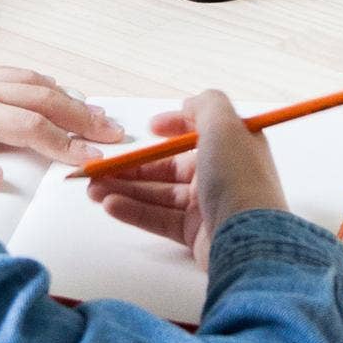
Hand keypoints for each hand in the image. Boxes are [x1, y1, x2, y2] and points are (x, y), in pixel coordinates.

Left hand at [0, 65, 125, 192]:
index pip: (31, 127)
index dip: (65, 144)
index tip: (91, 159)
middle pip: (45, 99)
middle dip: (82, 118)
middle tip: (114, 133)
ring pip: (36, 82)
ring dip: (70, 99)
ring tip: (98, 114)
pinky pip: (19, 73)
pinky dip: (46, 83)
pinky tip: (58, 90)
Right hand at [85, 90, 287, 266]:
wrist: (250, 239)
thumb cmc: (240, 180)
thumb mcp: (226, 126)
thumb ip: (207, 104)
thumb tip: (190, 103)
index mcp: (232, 147)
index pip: (198, 132)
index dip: (174, 127)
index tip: (150, 128)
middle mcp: (220, 174)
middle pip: (169, 166)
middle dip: (133, 166)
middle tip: (101, 168)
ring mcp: (207, 206)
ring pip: (158, 193)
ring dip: (124, 189)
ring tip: (92, 189)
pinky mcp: (195, 234)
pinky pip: (159, 219)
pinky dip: (134, 211)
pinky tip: (110, 205)